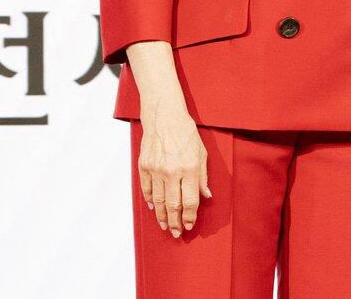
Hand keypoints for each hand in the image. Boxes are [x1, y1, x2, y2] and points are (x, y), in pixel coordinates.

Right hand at [138, 101, 211, 238]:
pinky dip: (150, 200)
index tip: (190, 225)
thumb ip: (203, 177)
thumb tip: (206, 196)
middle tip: (177, 233)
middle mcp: (172, 171)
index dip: (191, 216)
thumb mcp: (202, 153)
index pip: (190, 200)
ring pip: (159, 201)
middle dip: (176, 222)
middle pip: (173, 205)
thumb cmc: (186, 134)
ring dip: (162, 216)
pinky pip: (147, 189)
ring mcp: (156, 169)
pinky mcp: (144, 166)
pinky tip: (154, 208)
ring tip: (165, 226)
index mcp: (190, 168)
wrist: (164, 117)